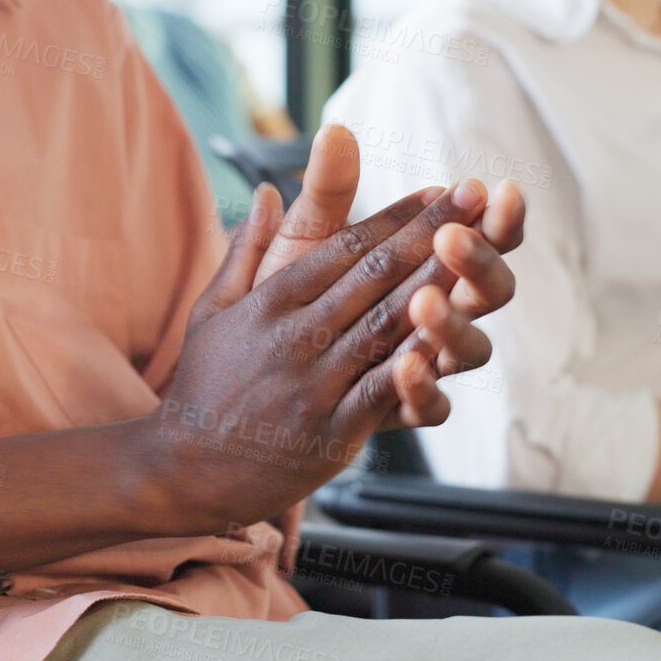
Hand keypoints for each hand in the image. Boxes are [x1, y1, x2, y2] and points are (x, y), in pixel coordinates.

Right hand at [146, 152, 519, 532]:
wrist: (182, 471)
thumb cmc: (204, 387)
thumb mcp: (213, 310)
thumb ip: (248, 251)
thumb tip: (267, 190)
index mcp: (271, 301)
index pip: (344, 246)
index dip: (396, 215)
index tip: (438, 189)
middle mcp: (295, 335)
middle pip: (373, 275)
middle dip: (430, 232)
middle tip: (475, 196)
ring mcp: (314, 385)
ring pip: (384, 325)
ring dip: (436, 285)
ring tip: (478, 252)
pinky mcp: (329, 432)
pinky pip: (381, 393)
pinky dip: (414, 367)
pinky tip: (450, 342)